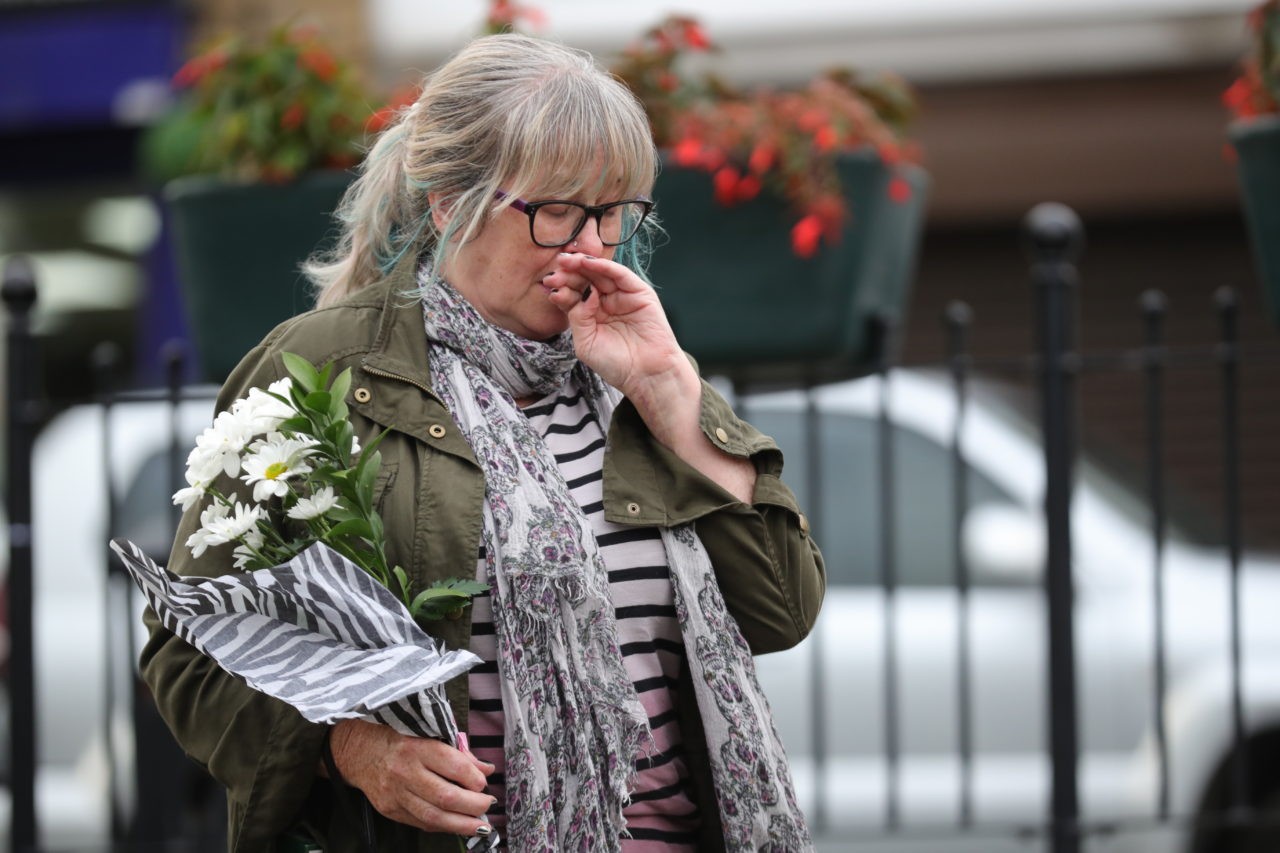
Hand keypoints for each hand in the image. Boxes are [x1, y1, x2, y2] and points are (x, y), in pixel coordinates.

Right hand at [328, 719, 494, 835]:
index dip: (474, 778)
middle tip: (488, 805)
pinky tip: (456, 824)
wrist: (358, 751)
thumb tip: (486, 769)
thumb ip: (457, 753)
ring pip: (434, 816)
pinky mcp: (389, 809)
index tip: (484, 782)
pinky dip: (442, 825)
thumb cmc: (399, 738)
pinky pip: (420, 823)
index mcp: (416, 747)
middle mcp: (404, 772)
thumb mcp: (427, 734)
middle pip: (445, 796)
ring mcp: (395, 794)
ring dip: (462, 824)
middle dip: (473, 805)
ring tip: (480, 826)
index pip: (452, 766)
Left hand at [543, 252, 691, 398]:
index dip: (562, 287)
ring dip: (583, 265)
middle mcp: (606, 302)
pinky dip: (604, 266)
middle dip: (569, 273)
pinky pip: (620, 275)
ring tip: (568, 261)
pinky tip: (589, 263)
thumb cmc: (616, 364)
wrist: (645, 375)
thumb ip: (579, 317)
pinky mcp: (639, 293)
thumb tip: (583, 293)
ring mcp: (622, 296)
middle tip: (556, 270)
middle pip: (585, 280)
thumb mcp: (586, 342)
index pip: (574, 294)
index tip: (548, 284)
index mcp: (591, 314)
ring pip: (600, 274)